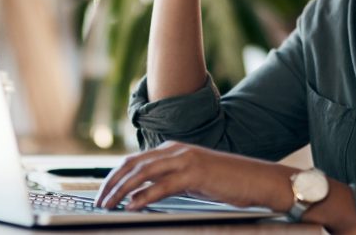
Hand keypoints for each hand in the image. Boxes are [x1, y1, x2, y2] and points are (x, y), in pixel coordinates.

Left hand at [95, 141, 295, 211]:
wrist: (257, 178)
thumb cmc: (227, 181)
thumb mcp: (192, 179)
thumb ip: (169, 180)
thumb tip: (143, 194)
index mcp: (172, 149)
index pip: (134, 160)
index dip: (114, 176)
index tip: (102, 192)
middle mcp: (175, 150)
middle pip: (133, 164)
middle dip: (111, 183)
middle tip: (99, 201)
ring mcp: (185, 160)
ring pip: (143, 173)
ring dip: (122, 190)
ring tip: (110, 205)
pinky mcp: (195, 173)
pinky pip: (163, 186)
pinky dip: (145, 196)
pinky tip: (133, 206)